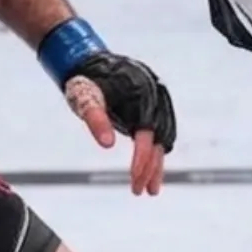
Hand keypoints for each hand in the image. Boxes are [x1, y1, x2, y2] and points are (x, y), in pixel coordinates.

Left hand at [62, 53, 174, 196]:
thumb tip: (107, 146)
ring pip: (164, 137)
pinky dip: (158, 152)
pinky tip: (152, 170)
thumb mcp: (86, 98)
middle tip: (141, 191)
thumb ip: (95, 120)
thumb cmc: (87, 80)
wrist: (92, 60)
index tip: (134, 179)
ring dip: (158, 164)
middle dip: (151, 167)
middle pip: (160, 137)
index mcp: (141, 91)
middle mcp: (156, 94)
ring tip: (150, 189)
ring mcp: (159, 98)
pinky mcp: (157, 104)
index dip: (141, 157)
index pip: (146, 131)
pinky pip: (162, 132)